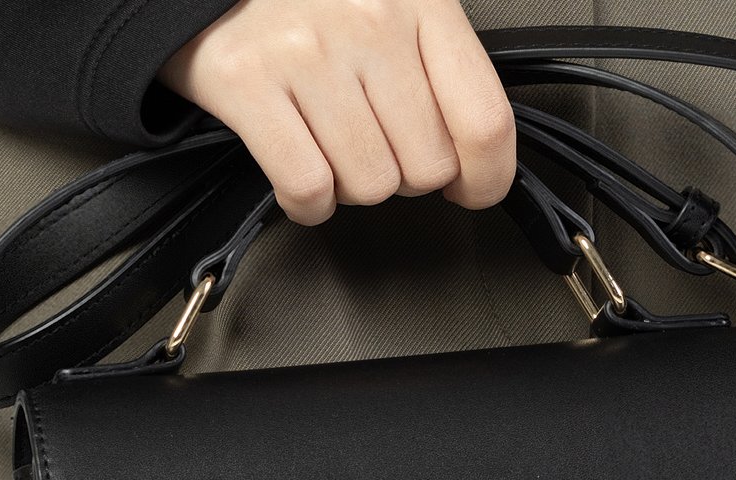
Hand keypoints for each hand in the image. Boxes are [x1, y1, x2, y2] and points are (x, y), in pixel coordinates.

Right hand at [160, 0, 515, 224]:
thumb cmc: (307, 1)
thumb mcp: (393, 7)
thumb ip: (438, 74)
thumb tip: (472, 162)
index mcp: (421, 1)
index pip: (484, 120)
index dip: (485, 178)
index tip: (470, 189)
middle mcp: (370, 22)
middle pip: (426, 168)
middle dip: (402, 177)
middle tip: (371, 145)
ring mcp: (309, 53)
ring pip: (369, 185)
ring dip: (350, 188)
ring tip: (329, 147)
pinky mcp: (250, 83)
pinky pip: (308, 188)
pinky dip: (307, 203)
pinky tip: (302, 178)